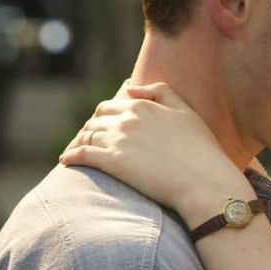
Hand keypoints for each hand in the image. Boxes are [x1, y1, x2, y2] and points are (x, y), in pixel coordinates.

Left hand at [59, 82, 252, 222]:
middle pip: (96, 120)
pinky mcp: (112, 162)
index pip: (112, 105)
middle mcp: (127, 119)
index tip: (103, 127)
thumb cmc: (202, 151)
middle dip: (90, 128)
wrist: (204, 182)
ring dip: (78, 142)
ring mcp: (117, 140)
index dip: (105, 116)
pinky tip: (66, 160)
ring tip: (75, 152)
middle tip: (87, 140)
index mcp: (143, 105)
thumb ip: (161, 92)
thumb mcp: (186, 112)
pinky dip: (71, 155)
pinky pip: (81, 154)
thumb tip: (130, 87)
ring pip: (86, 135)